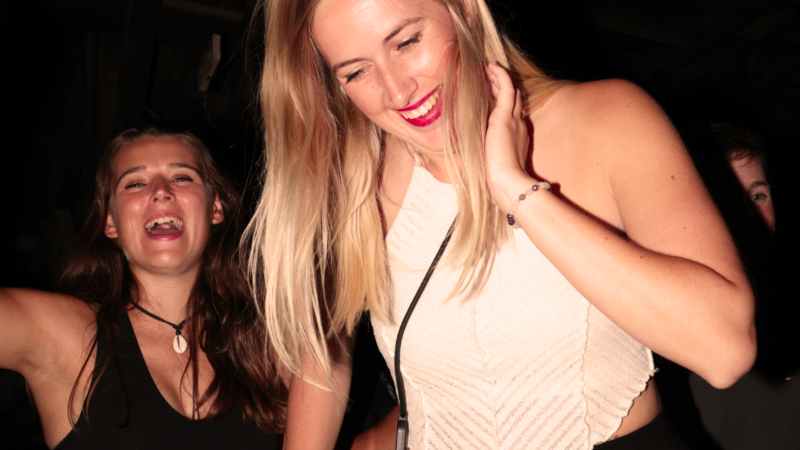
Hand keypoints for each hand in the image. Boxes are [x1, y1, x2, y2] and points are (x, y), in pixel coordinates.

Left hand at [484, 62, 532, 212]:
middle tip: (491, 77)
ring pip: (510, 91)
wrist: (507, 182)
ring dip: (499, 79)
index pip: (512, 115)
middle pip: (513, 100)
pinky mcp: (505, 116)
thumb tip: (464, 165)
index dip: (503, 104)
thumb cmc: (497, 182)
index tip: (493, 96)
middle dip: (503, 88)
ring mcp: (514, 120)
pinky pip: (506, 88)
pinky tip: (491, 66)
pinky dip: (500, 76)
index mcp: (516, 139)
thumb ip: (484, 160)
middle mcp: (518, 126)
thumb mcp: (490, 167)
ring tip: (489, 68)